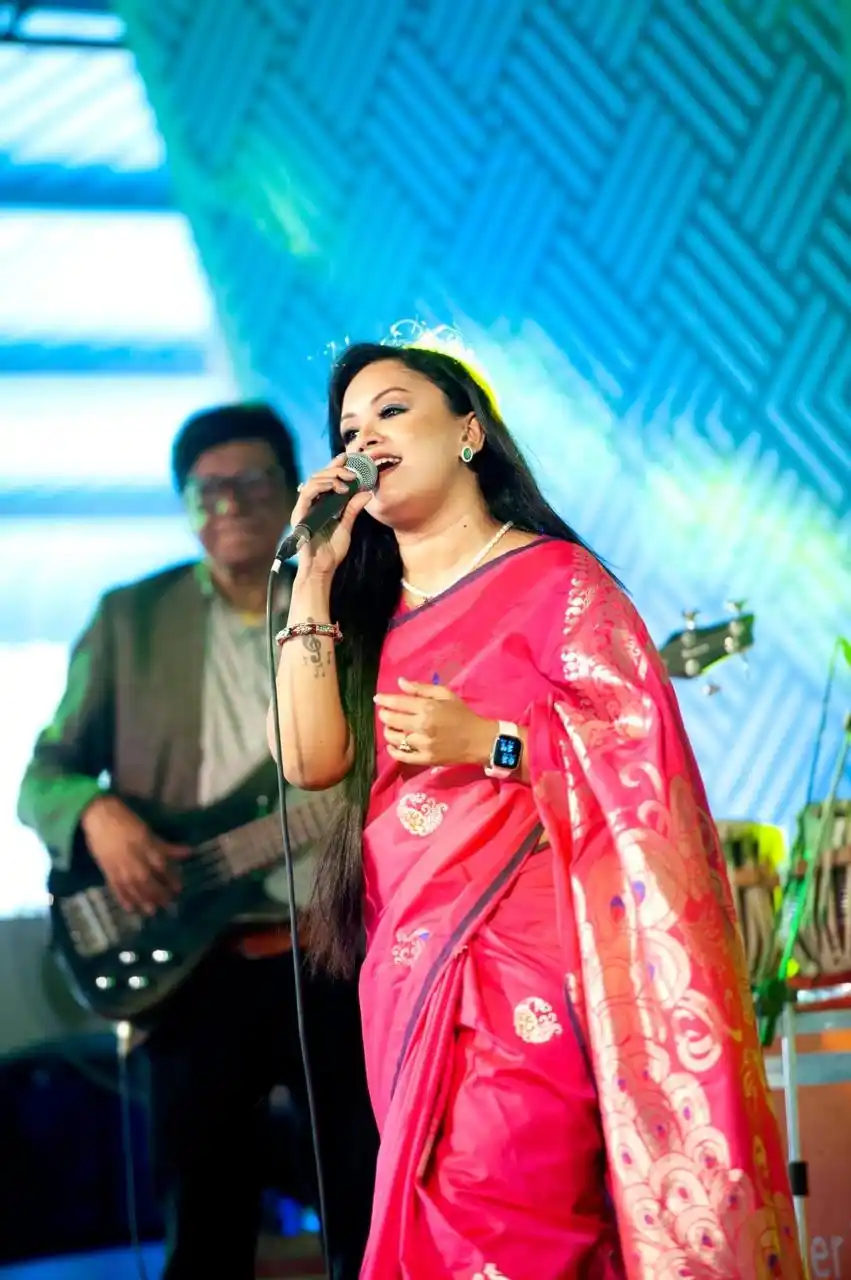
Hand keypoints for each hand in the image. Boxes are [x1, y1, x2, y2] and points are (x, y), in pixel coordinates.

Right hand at [80, 796, 187, 915]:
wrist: (99, 817)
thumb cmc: (126, 821)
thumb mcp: (149, 832)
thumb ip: (166, 846)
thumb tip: (189, 852)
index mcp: (146, 847)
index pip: (162, 867)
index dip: (171, 879)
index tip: (178, 888)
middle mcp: (134, 860)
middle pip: (148, 881)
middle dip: (159, 894)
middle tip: (168, 904)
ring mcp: (119, 867)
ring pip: (133, 888)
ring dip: (143, 901)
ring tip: (152, 911)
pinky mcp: (107, 871)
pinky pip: (116, 888)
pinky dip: (123, 899)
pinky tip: (130, 908)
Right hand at [291, 454, 373, 580]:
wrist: (322, 568)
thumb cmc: (331, 551)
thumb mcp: (346, 526)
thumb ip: (353, 508)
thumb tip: (366, 492)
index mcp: (319, 505)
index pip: (325, 480)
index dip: (335, 467)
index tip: (347, 458)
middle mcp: (309, 504)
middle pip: (318, 477)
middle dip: (334, 469)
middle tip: (350, 468)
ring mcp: (303, 508)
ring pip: (312, 481)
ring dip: (330, 476)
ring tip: (346, 479)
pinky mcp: (300, 514)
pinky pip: (307, 493)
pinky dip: (322, 486)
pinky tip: (337, 487)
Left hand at [374, 678, 494, 767]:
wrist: (478, 740)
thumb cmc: (462, 714)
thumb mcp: (445, 695)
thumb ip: (421, 688)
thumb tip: (400, 682)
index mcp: (427, 708)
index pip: (398, 703)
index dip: (384, 700)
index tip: (377, 698)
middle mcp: (422, 727)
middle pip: (392, 720)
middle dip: (384, 714)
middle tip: (385, 712)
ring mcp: (423, 745)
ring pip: (394, 738)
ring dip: (388, 730)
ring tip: (391, 727)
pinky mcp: (425, 759)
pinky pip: (401, 756)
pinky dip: (392, 750)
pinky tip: (392, 744)